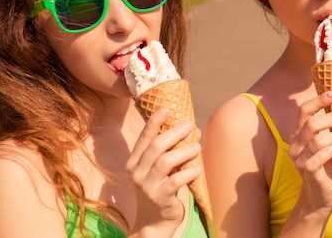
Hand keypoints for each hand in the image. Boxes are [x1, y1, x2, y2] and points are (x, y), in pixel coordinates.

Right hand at [126, 107, 201, 235]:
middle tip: (190, 125)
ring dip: (184, 151)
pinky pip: (176, 180)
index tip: (166, 108)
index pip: (144, 137)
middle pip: (156, 146)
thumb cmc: (159, 189)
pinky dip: (189, 172)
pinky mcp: (160, 197)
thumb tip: (193, 130)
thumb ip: (170, 151)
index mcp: (134, 161)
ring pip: (166, 162)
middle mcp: (137, 172)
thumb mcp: (158, 169)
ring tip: (197, 147)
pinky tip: (197, 168)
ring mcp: (147, 186)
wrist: (153, 222)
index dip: (154, 122)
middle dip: (174, 133)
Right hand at [288, 90, 331, 216]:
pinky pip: (315, 160)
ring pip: (316, 140)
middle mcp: (296, 144)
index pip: (304, 110)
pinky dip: (327, 152)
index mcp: (300, 133)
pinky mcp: (308, 173)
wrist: (322, 197)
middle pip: (311, 123)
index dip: (319, 100)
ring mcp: (299, 159)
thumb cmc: (329, 167)